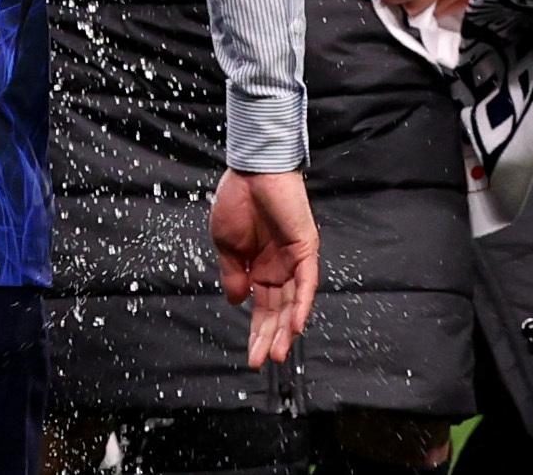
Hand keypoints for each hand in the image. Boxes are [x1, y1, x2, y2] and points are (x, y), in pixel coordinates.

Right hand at [212, 168, 319, 366]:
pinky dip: (302, 304)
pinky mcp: (305, 250)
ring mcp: (295, 262)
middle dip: (269, 337)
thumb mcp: (225, 244)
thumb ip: (233, 274)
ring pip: (294, 303)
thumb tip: (237, 303)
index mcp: (260, 269)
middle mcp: (280, 270)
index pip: (261, 308)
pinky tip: (294, 325)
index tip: (250, 357)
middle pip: (278, 311)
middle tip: (262, 361)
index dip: (256, 332)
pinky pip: (307, 283)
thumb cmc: (236, 201)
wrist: (251, 171)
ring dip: (286, 328)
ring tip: (277, 352)